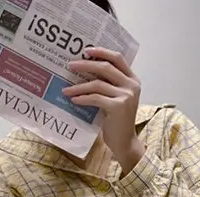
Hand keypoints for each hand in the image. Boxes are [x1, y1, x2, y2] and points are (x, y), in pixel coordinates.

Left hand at [64, 47, 144, 173]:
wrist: (124, 142)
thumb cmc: (117, 121)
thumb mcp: (116, 98)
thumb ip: (109, 84)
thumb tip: (86, 69)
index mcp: (133, 80)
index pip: (117, 58)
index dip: (102, 52)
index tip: (86, 50)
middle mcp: (132, 85)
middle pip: (105, 67)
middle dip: (86, 65)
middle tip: (70, 65)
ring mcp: (126, 96)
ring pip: (97, 84)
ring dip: (79, 86)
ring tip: (66, 89)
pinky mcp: (118, 107)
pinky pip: (95, 98)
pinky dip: (82, 98)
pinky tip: (74, 100)